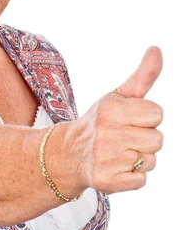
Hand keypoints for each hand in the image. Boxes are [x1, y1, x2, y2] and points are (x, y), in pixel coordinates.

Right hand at [65, 46, 163, 194]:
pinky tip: (116, 167)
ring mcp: (107, 158)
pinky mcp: (108, 180)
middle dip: (145, 139)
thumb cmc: (101, 121)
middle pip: (158, 139)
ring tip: (119, 152)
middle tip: (124, 137)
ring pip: (151, 161)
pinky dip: (132, 176)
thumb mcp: (119, 96)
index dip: (147, 117)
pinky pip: (142, 180)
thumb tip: (157, 49)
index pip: (158, 113)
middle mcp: (107, 132)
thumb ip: (143, 75)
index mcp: (112, 109)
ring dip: (139, 158)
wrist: (69, 153)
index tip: (130, 119)